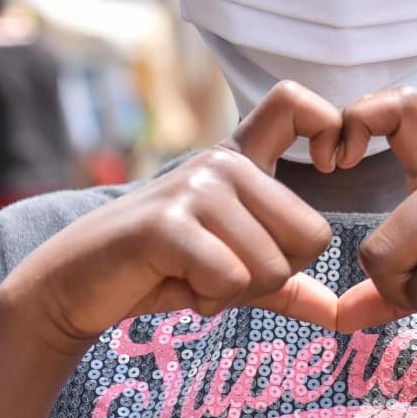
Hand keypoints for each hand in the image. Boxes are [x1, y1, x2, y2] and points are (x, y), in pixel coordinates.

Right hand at [2, 81, 342, 354]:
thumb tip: (341, 314)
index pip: (297, 102)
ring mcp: (194, 188)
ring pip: (272, 267)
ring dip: (235, 294)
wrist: (75, 284)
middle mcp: (221, 162)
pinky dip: (207, 300)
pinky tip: (175, 284)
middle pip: (312, 235)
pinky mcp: (167, 223)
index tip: (326, 167)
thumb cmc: (159, 271)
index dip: (329, 129)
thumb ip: (286, 284)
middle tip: (221, 271)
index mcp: (240, 160)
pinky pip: (231, 281)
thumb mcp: (232, 272)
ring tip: (191, 276)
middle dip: (275, 276)